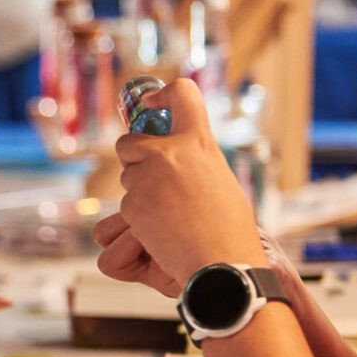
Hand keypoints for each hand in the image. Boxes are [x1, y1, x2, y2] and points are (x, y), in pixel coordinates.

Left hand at [97, 79, 265, 292]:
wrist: (221, 264)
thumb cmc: (230, 227)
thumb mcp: (220, 177)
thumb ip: (195, 159)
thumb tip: (178, 153)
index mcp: (198, 141)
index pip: (181, 92)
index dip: (161, 95)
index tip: (150, 104)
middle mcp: (169, 153)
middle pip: (128, 142)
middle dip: (134, 157)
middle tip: (152, 176)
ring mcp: (146, 179)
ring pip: (128, 176)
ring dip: (140, 189)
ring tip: (170, 213)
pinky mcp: (132, 206)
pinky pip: (126, 205)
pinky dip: (138, 216)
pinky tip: (162, 229)